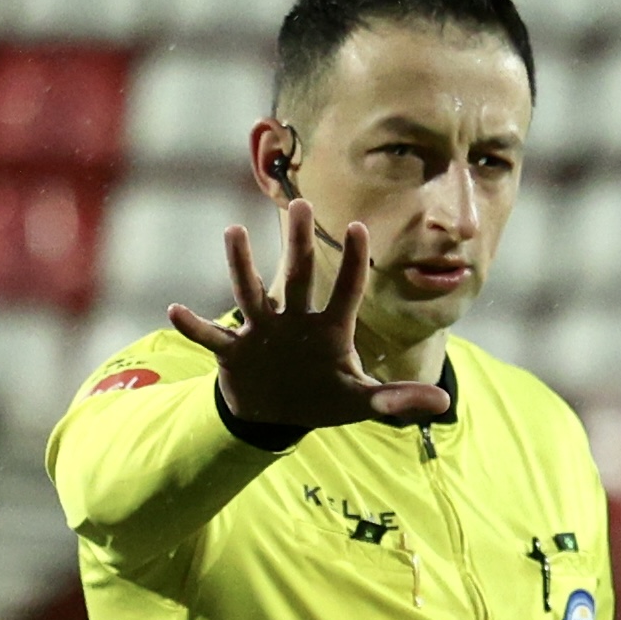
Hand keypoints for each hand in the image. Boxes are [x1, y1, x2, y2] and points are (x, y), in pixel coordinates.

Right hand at [167, 201, 456, 432]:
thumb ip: (399, 402)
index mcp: (330, 329)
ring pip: (251, 293)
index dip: (353, 263)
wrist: (277, 413)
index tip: (358, 227)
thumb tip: (444, 402)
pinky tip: (175, 310)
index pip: (347, 290)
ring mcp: (262, 332)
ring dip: (242, 266)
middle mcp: (295, 320)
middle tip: (300, 206)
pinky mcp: (234, 351)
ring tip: (234, 232)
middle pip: (297, 276)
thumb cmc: (323, 397)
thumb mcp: (362, 403)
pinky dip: (193, 326)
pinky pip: (211, 336)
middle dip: (297, 244)